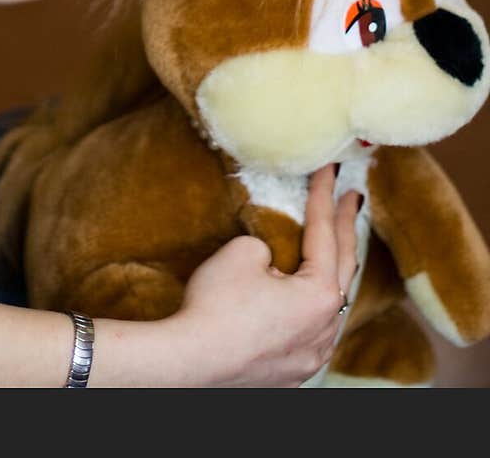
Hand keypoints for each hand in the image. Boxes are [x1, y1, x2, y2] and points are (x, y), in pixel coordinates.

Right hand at [164, 164, 359, 386]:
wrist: (190, 362)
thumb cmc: (218, 305)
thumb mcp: (243, 253)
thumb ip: (268, 248)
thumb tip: (271, 264)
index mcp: (320, 295)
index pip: (325, 233)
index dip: (323, 196)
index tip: (330, 169)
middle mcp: (325, 329)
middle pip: (342, 270)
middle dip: (347, 229)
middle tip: (352, 198)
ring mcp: (310, 356)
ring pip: (330, 306)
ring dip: (332, 272)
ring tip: (336, 247)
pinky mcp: (289, 372)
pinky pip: (310, 331)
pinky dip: (312, 306)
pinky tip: (304, 299)